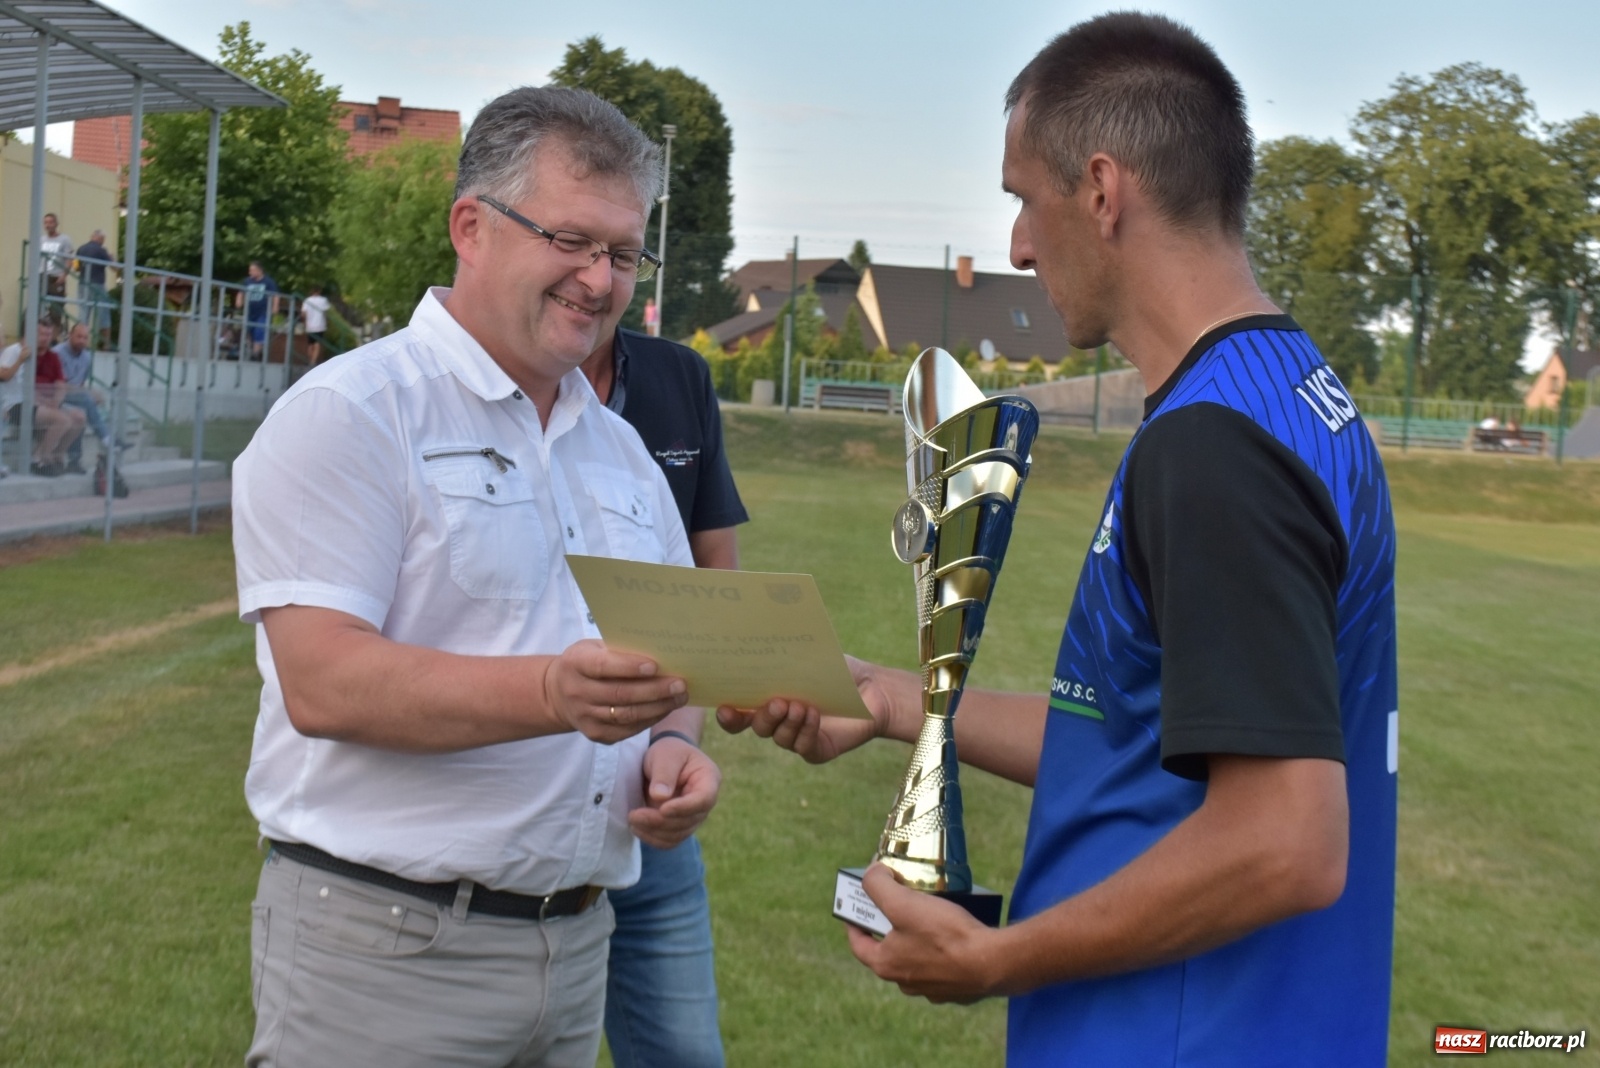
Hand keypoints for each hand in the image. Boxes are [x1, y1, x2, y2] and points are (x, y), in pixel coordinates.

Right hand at [542, 639, 687, 743]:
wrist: (559, 693)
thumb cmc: (587, 663)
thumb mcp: (594, 648)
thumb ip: (619, 651)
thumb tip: (661, 654)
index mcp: (575, 664)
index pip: (602, 666)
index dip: (629, 667)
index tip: (655, 666)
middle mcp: (577, 692)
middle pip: (620, 694)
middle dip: (654, 690)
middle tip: (680, 684)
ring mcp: (585, 717)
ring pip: (627, 715)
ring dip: (658, 707)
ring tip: (680, 697)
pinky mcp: (596, 734)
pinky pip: (628, 730)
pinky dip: (651, 719)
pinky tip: (666, 708)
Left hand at [629, 737, 720, 848]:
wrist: (665, 759)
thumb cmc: (668, 752)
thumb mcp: (665, 755)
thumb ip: (664, 773)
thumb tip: (660, 797)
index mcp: (709, 779)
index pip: (704, 799)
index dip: (684, 808)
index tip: (662, 809)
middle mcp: (705, 802)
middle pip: (689, 821)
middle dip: (660, 821)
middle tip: (634, 815)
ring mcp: (693, 816)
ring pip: (678, 834)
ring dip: (654, 832)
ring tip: (632, 820)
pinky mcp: (680, 826)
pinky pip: (670, 841)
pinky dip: (653, 838)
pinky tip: (638, 828)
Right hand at [714, 656, 906, 762]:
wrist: (875, 688)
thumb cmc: (839, 671)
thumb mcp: (809, 660)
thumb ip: (785, 658)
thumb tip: (760, 642)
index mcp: (770, 699)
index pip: (740, 713)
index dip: (729, 716)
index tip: (725, 708)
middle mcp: (780, 722)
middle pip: (758, 727)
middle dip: (763, 716)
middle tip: (778, 702)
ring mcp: (797, 738)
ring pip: (779, 738)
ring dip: (787, 722)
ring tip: (800, 706)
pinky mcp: (817, 750)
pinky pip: (803, 747)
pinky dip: (806, 731)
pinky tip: (814, 716)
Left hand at [844, 863, 1002, 1003]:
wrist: (992, 964)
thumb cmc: (944, 935)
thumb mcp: (903, 902)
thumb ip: (878, 885)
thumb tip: (870, 874)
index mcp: (886, 965)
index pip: (859, 945)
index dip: (854, 924)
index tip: (856, 910)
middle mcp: (906, 982)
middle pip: (889, 951)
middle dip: (890, 928)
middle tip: (898, 906)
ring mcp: (932, 988)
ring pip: (917, 959)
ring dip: (917, 939)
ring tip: (928, 915)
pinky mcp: (957, 989)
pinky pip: (943, 966)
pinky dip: (942, 950)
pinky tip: (954, 933)